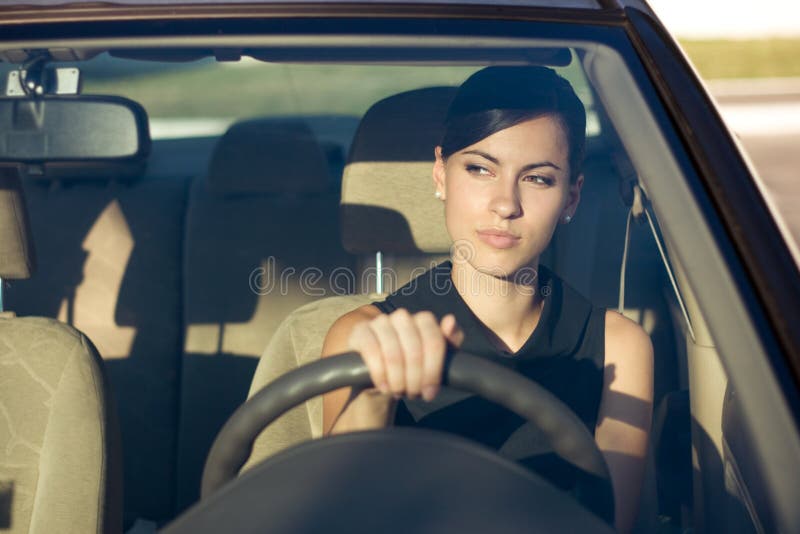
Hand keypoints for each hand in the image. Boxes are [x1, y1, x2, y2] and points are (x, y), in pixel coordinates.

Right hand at [347, 309, 463, 401]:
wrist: (381, 379)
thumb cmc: (411, 369)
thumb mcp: (435, 362)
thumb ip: (449, 343)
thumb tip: (450, 321)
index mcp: (424, 320)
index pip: (434, 341)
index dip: (433, 370)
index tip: (430, 391)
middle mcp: (402, 316)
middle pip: (414, 348)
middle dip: (415, 377)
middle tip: (413, 394)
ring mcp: (380, 321)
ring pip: (394, 352)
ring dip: (397, 378)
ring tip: (398, 391)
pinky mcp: (360, 331)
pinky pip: (372, 351)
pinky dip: (380, 373)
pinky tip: (384, 386)